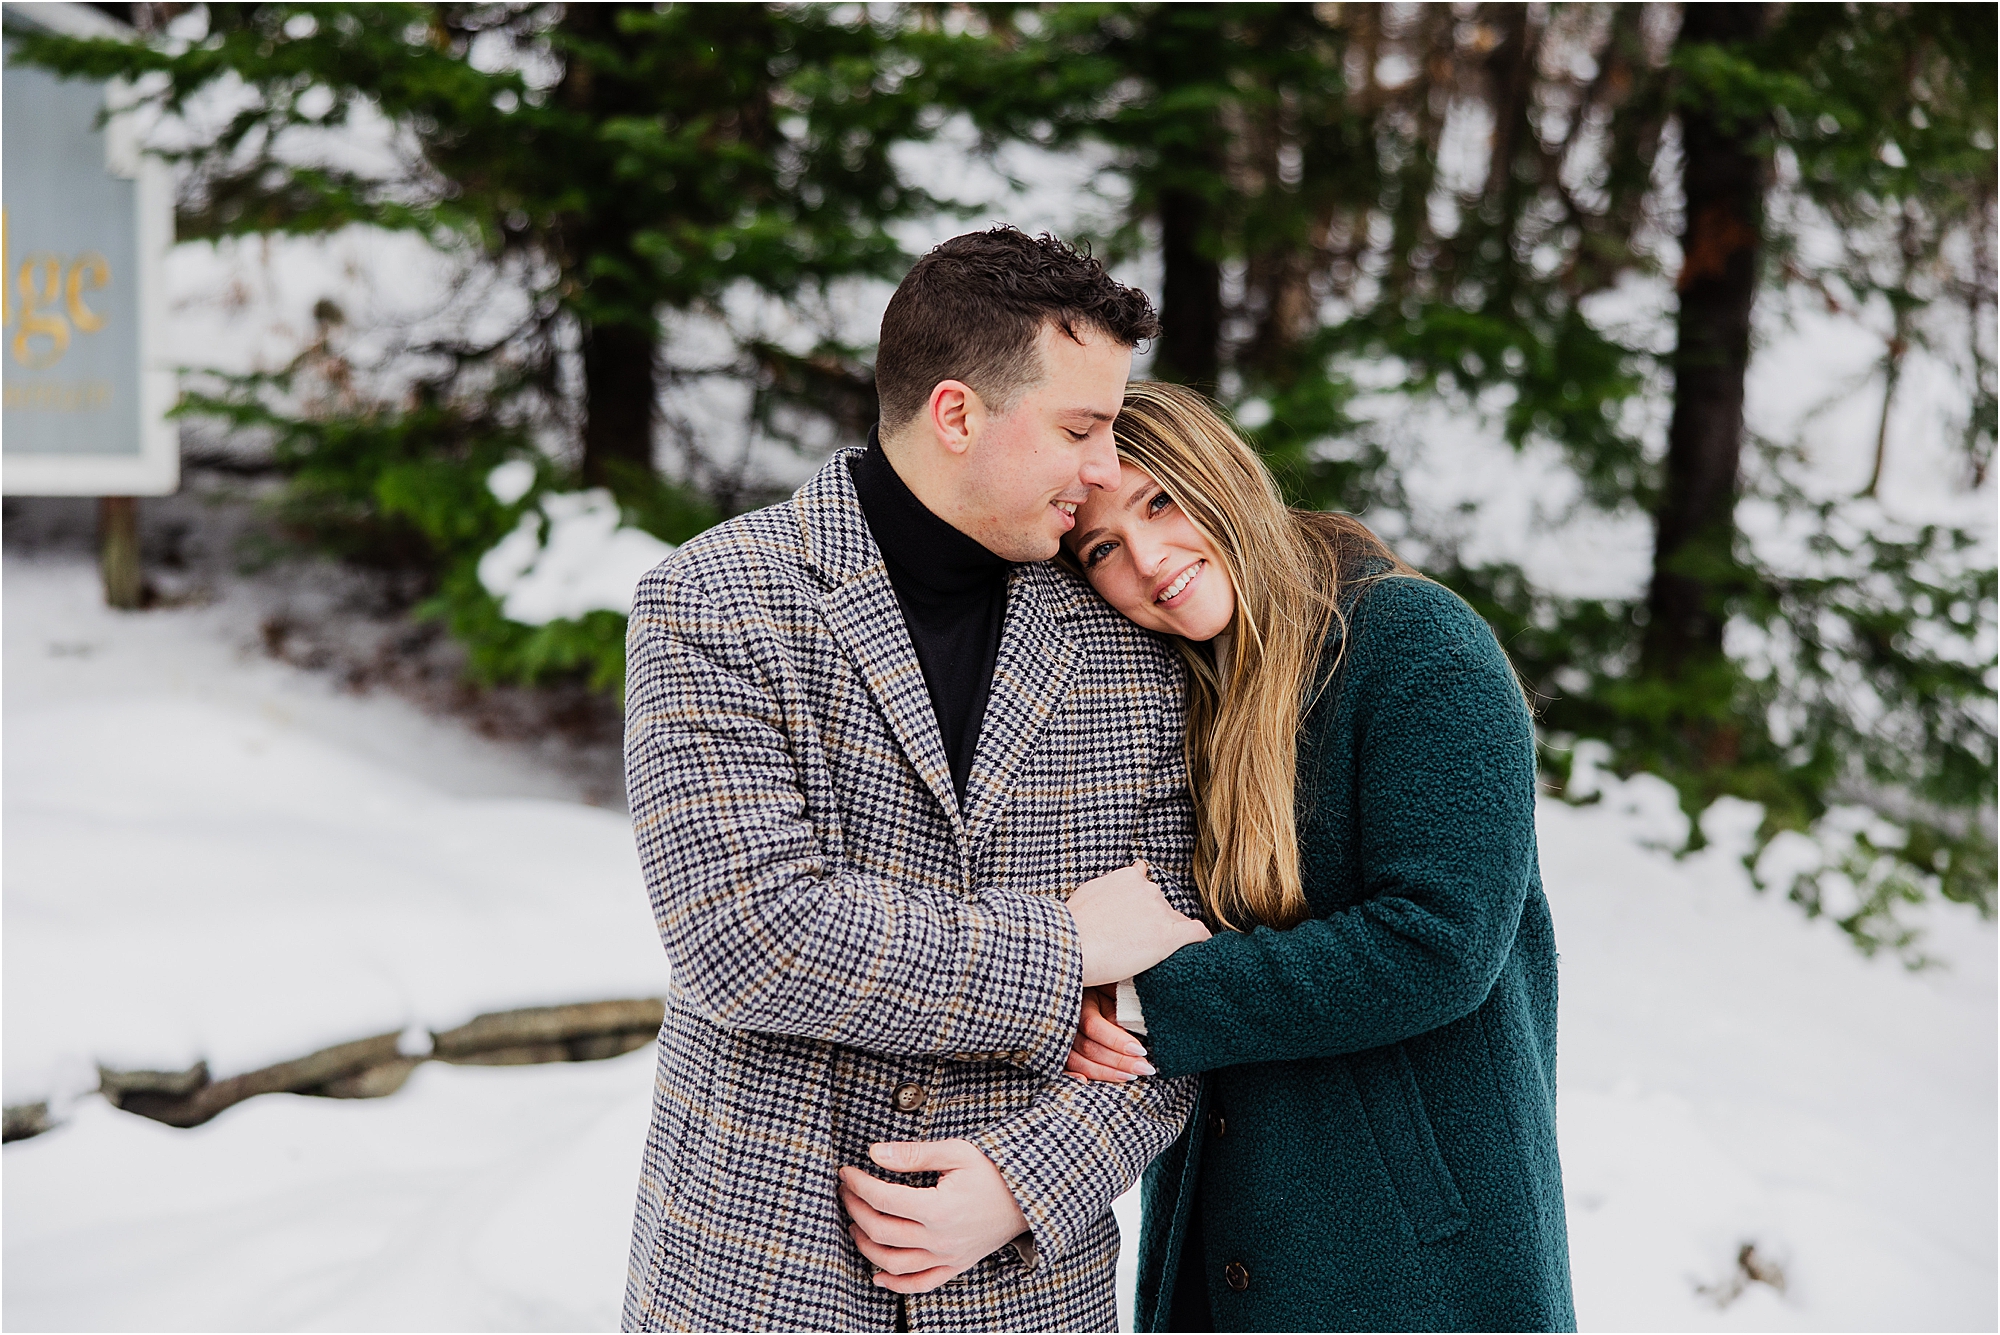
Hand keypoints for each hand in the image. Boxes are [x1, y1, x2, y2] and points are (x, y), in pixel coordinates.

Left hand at [839, 1139, 1030, 1292]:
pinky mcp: (954, 1267)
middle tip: (847, 1192)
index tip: (847, 1172)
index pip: (883, 1199)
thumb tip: (875, 1153)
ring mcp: (947, 1257)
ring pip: (892, 1263)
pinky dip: (894, 1284)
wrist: (1028, 1199)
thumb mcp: (956, 1152)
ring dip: (866, 1245)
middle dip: (856, 1209)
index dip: (858, 1184)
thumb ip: (913, 1155)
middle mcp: (940, 1239)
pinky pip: (919, 1284)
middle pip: (881, 1231)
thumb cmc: (993, 1172)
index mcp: (938, 1208)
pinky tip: (877, 1274)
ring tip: (855, 1224)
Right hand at [1065, 985, 1155, 1081]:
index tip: (1141, 1051)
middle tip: (1145, 1069)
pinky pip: (1062, 1067)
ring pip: (1077, 1062)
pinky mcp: (1058, 1050)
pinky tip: (1087, 1083)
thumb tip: (1134, 1040)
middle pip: (1088, 1048)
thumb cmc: (1103, 987)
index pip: (1094, 1026)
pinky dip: (1073, 1077)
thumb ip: (1119, 1010)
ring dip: (1106, 1073)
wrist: (1083, 983)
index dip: (1118, 1041)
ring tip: (1131, 1076)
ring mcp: (1058, 1037)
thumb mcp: (1112, 991)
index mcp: (1078, 1001)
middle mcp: (1064, 1021)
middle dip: (1120, 1062)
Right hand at [1067, 860, 1209, 986]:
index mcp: (1129, 877)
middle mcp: (1149, 889)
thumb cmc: (1073, 924)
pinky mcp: (1169, 936)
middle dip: (1154, 924)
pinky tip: (1198, 948)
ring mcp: (1160, 911)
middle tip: (1137, 944)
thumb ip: (1114, 882)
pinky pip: (1197, 933)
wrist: (1071, 946)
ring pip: (1177, 922)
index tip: (1137, 925)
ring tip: (1151, 954)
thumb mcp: (1090, 891)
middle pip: (1163, 908)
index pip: (1148, 891)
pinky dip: (1200, 940)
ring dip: (1168, 935)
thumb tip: (1138, 868)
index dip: (1144, 911)